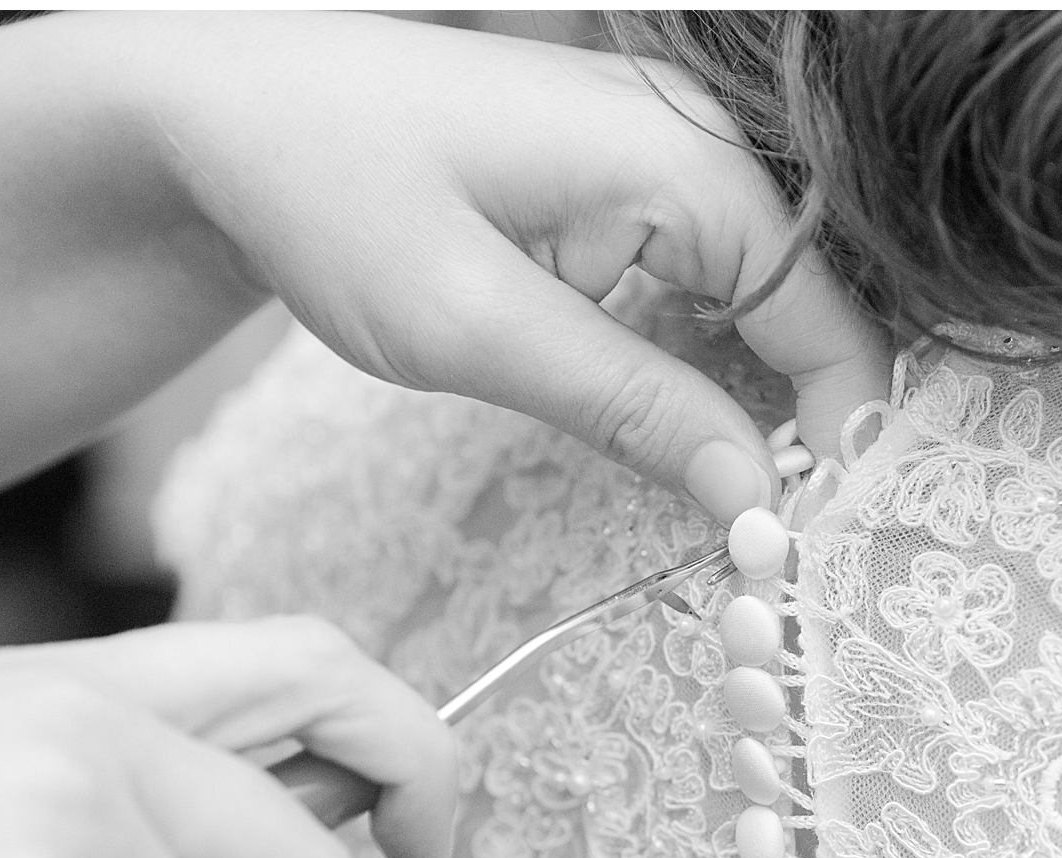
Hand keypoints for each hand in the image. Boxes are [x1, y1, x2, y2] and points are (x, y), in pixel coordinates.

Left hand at [0, 14, 888, 551]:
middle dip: (804, 428)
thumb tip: (759, 496)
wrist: (226, 106)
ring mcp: (670, 151)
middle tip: (762, 541)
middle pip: (817, 313)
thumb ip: (633, 407)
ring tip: (724, 497)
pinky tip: (675, 425)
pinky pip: (715, 280)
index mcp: (688, 163)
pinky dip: (707, 361)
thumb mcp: (476, 327)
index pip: (831, 326)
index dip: (836, 443)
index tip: (800, 548)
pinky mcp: (633, 177)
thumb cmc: (330, 195)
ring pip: (772, 304)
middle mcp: (702, 142)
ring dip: (756, 402)